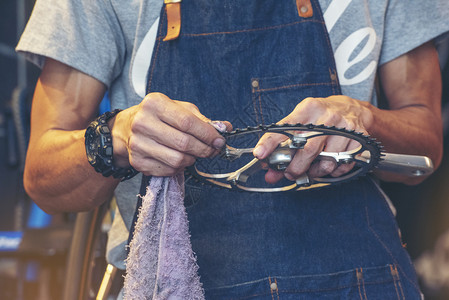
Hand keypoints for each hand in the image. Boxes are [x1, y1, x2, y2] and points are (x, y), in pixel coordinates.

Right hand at [110, 93, 230, 175]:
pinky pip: (168, 170)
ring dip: (192, 159)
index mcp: (154, 104)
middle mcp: (142, 123)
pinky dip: (179, 167)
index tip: (219, 140)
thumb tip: (225, 128)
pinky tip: (179, 159)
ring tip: (194, 154)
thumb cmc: (157, 117)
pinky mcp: (137, 161)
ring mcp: (138, 144)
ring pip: (178, 160)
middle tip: (213, 150)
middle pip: (184, 143)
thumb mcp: (178, 109)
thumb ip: (202, 119)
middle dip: (204, 149)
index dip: (207, 134)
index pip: (187, 122)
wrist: (125, 129)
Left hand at [253, 95, 372, 183]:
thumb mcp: (301, 121)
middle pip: (307, 150)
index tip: (260, 154)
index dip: (270, 142)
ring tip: (311, 169)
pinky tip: (328, 164)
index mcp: (308, 109)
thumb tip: (269, 170)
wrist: (353, 109)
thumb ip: (283, 144)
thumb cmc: (321, 117)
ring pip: (326, 162)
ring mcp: (345, 128)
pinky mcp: (358, 139)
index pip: (285, 127)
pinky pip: (342, 165)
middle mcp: (327, 117)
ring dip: (315, 172)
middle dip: (295, 167)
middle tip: (290, 173)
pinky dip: (333, 171)